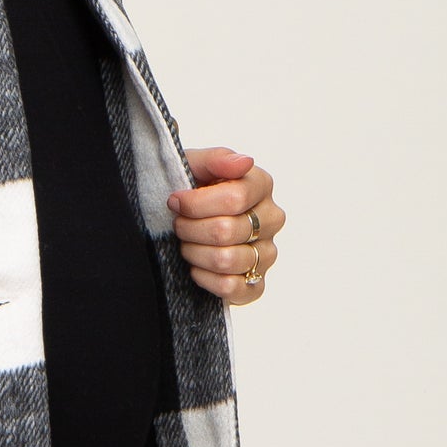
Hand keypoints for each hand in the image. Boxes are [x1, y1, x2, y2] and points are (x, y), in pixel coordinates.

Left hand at [167, 146, 285, 304]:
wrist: (181, 220)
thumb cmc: (190, 189)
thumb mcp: (194, 165)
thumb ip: (217, 159)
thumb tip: (244, 163)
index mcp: (260, 185)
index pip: (234, 199)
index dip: (195, 203)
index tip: (175, 201)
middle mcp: (271, 219)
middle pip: (226, 231)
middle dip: (189, 229)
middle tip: (178, 224)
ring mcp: (267, 254)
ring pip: (226, 260)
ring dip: (194, 253)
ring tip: (186, 243)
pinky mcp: (257, 284)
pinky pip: (232, 287)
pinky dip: (205, 278)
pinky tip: (195, 266)